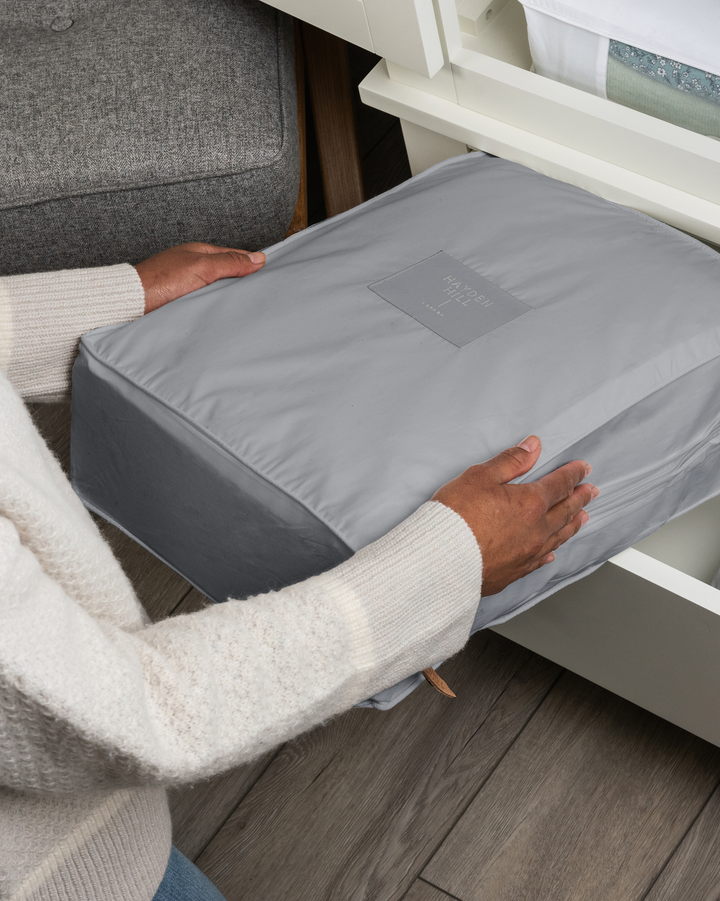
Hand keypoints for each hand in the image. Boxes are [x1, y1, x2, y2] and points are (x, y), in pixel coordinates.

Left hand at [134, 242, 265, 313]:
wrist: (131, 303)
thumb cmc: (161, 282)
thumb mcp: (202, 267)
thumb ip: (230, 262)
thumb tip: (258, 258)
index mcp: (199, 252)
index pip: (234, 255)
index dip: (252, 263)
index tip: (270, 272)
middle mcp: (193, 266)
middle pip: (226, 272)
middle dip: (243, 280)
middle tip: (264, 291)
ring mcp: (186, 284)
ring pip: (216, 287)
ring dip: (229, 295)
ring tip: (248, 304)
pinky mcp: (180, 301)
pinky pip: (205, 301)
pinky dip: (216, 305)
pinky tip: (223, 313)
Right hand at [432, 435, 597, 595]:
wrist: (439, 559)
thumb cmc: (455, 517)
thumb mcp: (480, 477)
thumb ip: (510, 461)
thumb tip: (532, 447)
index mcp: (530, 503)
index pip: (559, 484)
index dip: (573, 474)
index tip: (584, 469)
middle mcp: (536, 530)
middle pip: (566, 511)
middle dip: (580, 498)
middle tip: (591, 491)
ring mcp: (528, 553)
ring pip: (559, 536)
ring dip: (573, 524)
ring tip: (582, 517)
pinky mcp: (515, 571)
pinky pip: (541, 560)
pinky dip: (551, 551)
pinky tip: (553, 551)